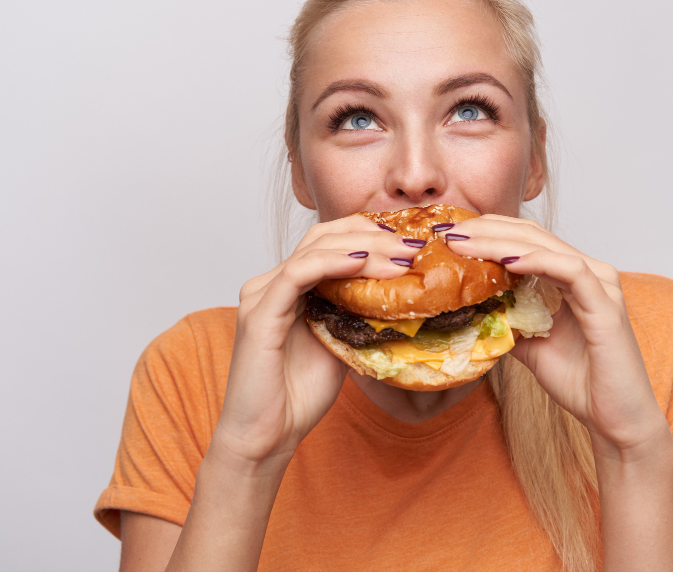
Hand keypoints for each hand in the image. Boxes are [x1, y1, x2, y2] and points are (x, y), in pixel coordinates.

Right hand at [209, 215, 420, 469]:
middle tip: (413, 246)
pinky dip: (332, 263)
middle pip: (324, 236)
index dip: (370, 235)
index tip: (410, 244)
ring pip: (315, 249)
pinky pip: (298, 274)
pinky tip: (362, 262)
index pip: (330, 241)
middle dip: (373, 234)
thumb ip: (357, 315)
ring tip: (400, 256)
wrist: (265, 438)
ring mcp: (262, 295)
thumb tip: (399, 297)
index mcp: (289, 288)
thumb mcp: (341, 344)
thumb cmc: (298, 396)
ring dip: (363, 247)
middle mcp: (271, 283)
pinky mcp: (259, 314)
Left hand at [445, 215, 668, 453]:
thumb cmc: (581, 383)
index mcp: (573, 278)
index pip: (528, 240)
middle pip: (533, 236)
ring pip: (546, 247)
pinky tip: (506, 261)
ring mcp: (601, 286)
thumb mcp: (530, 346)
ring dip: (501, 242)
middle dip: (487, 229)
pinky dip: (536, 262)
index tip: (451, 235)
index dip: (489, 232)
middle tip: (449, 230)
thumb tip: (471, 310)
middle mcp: (590, 273)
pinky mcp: (606, 306)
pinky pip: (570, 271)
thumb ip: (508, 321)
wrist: (614, 421)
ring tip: (465, 241)